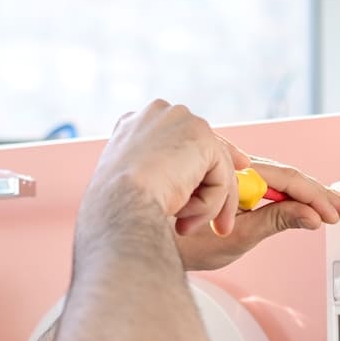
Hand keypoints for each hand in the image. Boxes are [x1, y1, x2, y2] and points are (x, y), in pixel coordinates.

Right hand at [85, 100, 248, 236]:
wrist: (120, 205)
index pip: (177, 137)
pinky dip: (210, 204)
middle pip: (203, 147)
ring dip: (207, 204)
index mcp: (134, 124)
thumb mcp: (132, 187)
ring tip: (186, 227)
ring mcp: (182, 121)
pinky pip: (222, 178)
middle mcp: (159, 113)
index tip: (212, 179)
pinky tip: (185, 215)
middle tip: (223, 223)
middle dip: (218, 183)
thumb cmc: (117, 207)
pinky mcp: (203, 137)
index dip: (197, 159)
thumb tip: (189, 187)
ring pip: (214, 167)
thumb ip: (158, 176)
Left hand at [177, 155, 339, 270]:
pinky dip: (281, 193)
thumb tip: (310, 215)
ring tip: (332, 204)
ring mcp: (226, 174)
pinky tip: (299, 201)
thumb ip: (274, 221)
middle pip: (286, 177)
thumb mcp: (234, 237)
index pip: (291, 182)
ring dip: (304, 192)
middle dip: (320, 194)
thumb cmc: (177, 240)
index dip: (319, 198)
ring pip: (272, 178)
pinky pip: (255, 182)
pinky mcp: (221, 183)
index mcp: (239, 176)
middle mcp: (233, 168)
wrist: (142, 236)